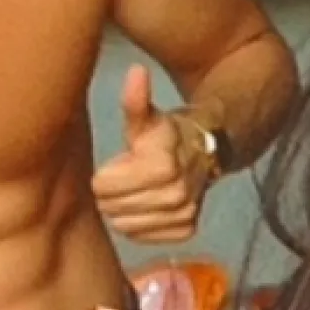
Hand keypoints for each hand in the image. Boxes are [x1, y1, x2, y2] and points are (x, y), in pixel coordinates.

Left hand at [92, 65, 211, 243]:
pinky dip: (141, 224)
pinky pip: (144, 238)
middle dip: (113, 193)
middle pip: (112, 208)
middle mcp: (176, 195)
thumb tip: (136, 71)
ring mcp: (183, 214)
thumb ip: (136, 100)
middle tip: (126, 177)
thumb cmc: (166, 133)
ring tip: (137, 190)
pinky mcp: (187, 230)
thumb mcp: (146, 117)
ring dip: (125, 210)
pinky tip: (148, 205)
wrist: (207, 150)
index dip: (106, 174)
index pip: (102, 187)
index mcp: (161, 166)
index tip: (122, 162)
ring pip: (125, 226)